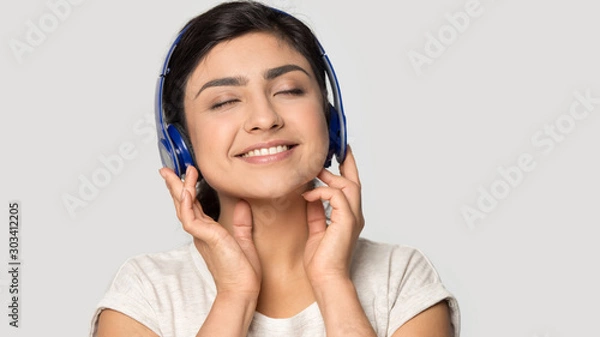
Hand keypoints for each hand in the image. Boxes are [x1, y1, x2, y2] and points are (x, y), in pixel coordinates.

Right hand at [159, 166, 261, 298]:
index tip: (186, 173)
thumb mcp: (244, 240)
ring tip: (177, 172)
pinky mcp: (206, 238)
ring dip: (180, 188)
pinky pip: (190, 219)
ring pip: (184, 207)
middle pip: (183, 204)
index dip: (188, 189)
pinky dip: (187, 204)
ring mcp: (201, 235)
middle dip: (175, 185)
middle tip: (166, 169)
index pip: (194, 206)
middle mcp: (201, 232)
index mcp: (208, 232)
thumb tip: (242, 204)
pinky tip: (186, 191)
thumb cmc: (243, 271)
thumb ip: (241, 222)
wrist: (243, 289)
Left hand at [301, 146, 363, 286]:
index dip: (348, 167)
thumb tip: (311, 194)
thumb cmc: (320, 260)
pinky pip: (336, 195)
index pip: (351, 187)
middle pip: (354, 181)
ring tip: (313, 174)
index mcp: (349, 217)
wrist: (325, 278)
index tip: (341, 151)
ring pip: (348, 185)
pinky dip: (321, 192)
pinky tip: (307, 196)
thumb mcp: (315, 229)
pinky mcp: (347, 221)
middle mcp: (355, 215)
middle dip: (343, 164)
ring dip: (329, 177)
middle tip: (327, 154)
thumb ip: (316, 211)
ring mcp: (353, 217)